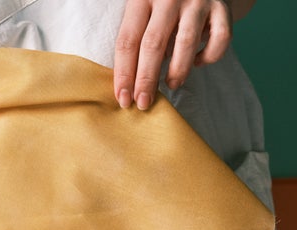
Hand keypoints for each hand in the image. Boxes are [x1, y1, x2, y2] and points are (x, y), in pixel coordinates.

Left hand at [114, 0, 232, 109]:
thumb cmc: (166, 4)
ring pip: (185, 44)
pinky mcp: (221, 6)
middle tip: (143, 103)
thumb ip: (138, 38)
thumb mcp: (145, 10)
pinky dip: (209, 57)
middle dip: (146, 80)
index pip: (128, 40)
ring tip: (172, 85)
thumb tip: (130, 85)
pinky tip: (198, 62)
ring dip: (177, 72)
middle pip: (153, 44)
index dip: (124, 74)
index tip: (123, 99)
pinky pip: (219, 39)